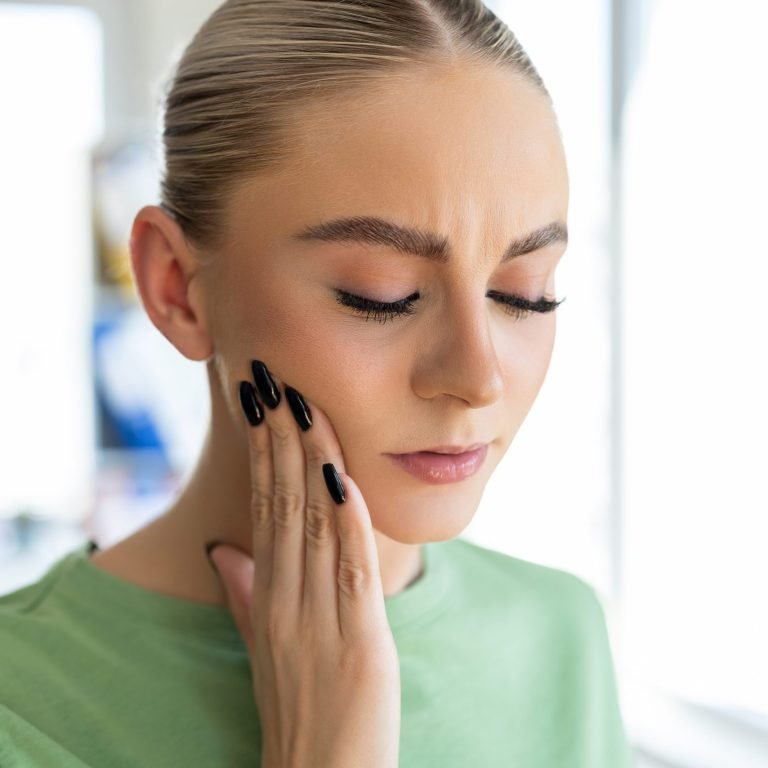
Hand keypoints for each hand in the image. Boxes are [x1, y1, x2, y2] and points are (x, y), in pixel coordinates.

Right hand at [208, 359, 400, 767]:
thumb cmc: (299, 708)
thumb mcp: (265, 647)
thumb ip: (246, 593)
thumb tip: (226, 549)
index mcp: (266, 595)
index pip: (263, 506)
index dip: (263, 452)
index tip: (262, 402)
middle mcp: (284, 599)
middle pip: (281, 502)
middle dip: (280, 438)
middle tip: (275, 379)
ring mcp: (318, 619)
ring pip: (312, 523)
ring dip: (310, 460)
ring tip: (303, 406)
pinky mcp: (359, 641)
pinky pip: (349, 567)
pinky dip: (346, 519)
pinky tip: (342, 477)